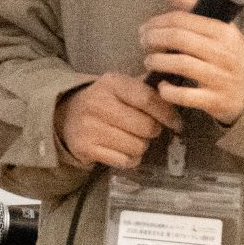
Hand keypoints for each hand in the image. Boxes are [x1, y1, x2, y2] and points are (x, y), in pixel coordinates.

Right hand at [58, 72, 181, 169]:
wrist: (67, 115)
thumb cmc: (105, 101)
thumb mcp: (121, 87)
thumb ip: (147, 88)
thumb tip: (176, 92)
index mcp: (111, 83)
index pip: (147, 99)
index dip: (167, 113)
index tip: (176, 123)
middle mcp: (97, 103)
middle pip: (146, 126)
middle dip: (152, 131)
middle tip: (146, 129)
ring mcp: (89, 127)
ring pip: (138, 146)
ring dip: (140, 146)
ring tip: (130, 138)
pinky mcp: (86, 148)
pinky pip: (125, 161)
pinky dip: (129, 159)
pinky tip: (121, 149)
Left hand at [140, 0, 243, 123]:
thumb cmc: (231, 55)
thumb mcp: (219, 29)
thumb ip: (192, 10)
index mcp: (223, 32)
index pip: (183, 20)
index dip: (158, 22)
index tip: (145, 28)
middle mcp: (223, 53)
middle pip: (179, 39)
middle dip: (154, 38)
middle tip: (143, 42)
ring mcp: (220, 77)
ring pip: (180, 64)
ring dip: (157, 61)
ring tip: (149, 62)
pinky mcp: (215, 100)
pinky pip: (185, 95)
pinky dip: (168, 90)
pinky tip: (162, 86)